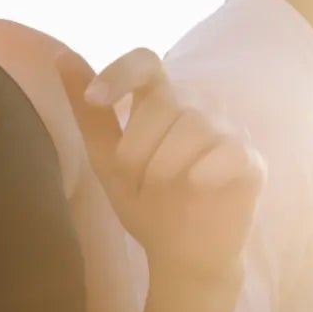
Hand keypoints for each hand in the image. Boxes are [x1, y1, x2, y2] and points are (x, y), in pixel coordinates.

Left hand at [59, 49, 262, 286]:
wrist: (182, 255)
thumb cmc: (147, 200)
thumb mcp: (106, 159)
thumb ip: (89, 112)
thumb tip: (61, 57)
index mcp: (161, 100)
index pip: (145, 61)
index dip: (118, 74)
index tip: (94, 100)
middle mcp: (197, 107)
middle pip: (164, 102)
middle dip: (138, 145)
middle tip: (136, 179)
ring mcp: (228, 131)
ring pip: (194, 126)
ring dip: (166, 164)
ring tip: (163, 189)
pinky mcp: (251, 161)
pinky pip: (229, 150)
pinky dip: (205, 171)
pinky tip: (196, 187)